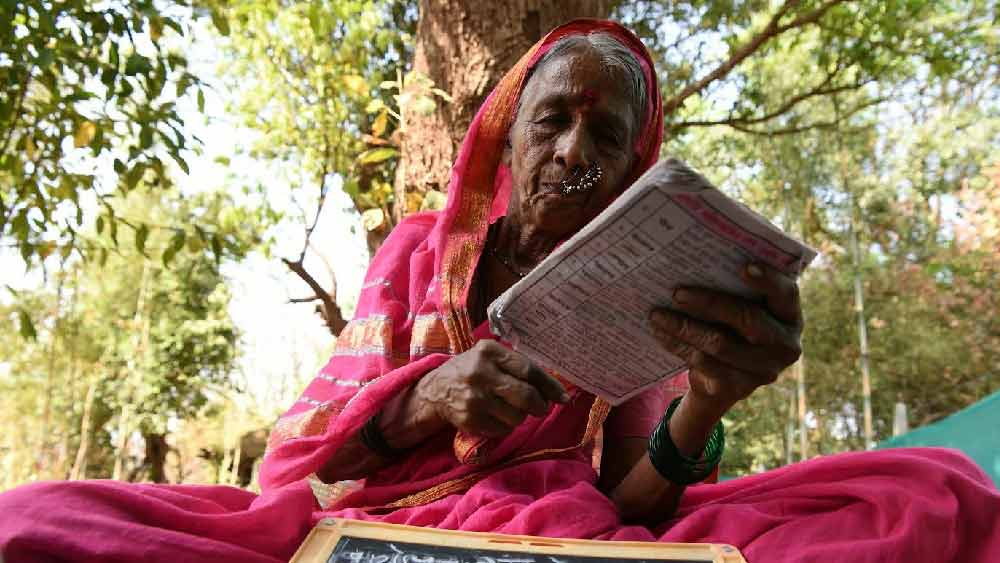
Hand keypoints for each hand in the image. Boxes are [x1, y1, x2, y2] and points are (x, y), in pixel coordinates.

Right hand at [413, 340, 569, 436]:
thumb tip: (555, 391)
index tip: (563, 397)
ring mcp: (474, 398)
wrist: (436, 390)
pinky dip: (505, 426)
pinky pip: (503, 429)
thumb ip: (518, 367)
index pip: (528, 370)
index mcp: (489, 352)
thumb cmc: (472, 370)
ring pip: (517, 416)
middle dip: (540, 406)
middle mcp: (480, 373)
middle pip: (526, 396)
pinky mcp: (470, 419)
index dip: (549, 386)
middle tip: (540, 408)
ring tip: (509, 409)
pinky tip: (496, 416)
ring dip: (520, 416)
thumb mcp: (490, 357)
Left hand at [649, 262, 801, 413]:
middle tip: (676, 292)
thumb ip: (736, 287)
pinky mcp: (737, 387)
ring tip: (657, 314)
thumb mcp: (745, 308)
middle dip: (709, 303)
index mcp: (790, 317)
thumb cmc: (734, 328)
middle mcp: (785, 346)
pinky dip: (677, 344)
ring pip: (719, 343)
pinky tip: (659, 332)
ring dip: (684, 326)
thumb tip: (701, 258)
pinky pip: (703, 362)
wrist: (725, 380)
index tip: (742, 266)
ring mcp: (762, 370)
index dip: (767, 279)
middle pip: (748, 319)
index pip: (786, 293)